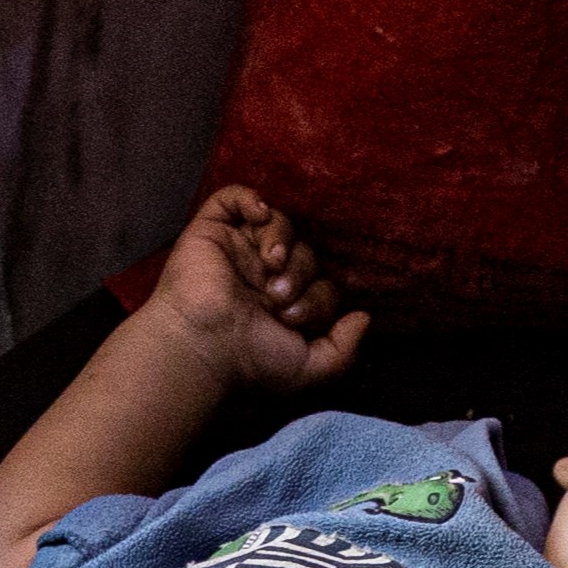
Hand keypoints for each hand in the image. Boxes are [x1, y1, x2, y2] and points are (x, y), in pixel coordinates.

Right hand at [152, 186, 373, 392]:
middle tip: (277, 298)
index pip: (321, 284)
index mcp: (284, 306)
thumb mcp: (308, 369)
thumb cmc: (248, 362)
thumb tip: (364, 317)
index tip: (292, 318)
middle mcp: (262, 276)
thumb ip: (343, 350)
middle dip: (300, 274)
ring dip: (282, 241)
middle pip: (305, 253)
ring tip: (270, 265)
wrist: (203, 346)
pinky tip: (259, 216)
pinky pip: (234, 197)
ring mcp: (237, 251)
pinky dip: (250, 199)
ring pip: (279, 223)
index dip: (318, 297)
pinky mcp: (211, 231)